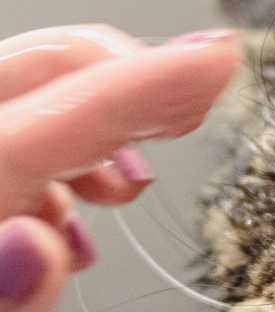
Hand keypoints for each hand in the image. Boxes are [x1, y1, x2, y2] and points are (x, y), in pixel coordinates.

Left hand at [0, 25, 239, 311]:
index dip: (142, 86)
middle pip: (32, 75)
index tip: (217, 61)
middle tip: (198, 99)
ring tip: (131, 185)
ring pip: (26, 99)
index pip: (44, 123)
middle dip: (126, 84)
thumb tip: (36, 249)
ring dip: (96, 127)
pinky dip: (61, 161)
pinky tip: (74, 216)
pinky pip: (14, 140)